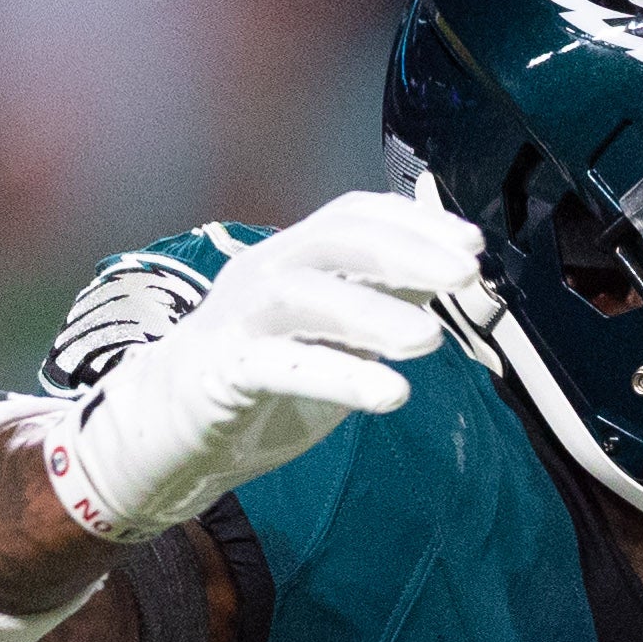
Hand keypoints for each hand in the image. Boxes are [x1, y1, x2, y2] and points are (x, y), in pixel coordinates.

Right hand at [56, 192, 484, 540]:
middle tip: (466, 275)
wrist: (170, 425)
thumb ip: (380, 300)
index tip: (472, 243)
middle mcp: (264, 275)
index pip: (352, 216)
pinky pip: (281, 368)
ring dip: (372, 312)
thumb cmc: (263, 371)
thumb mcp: (333, 330)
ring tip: (431, 340)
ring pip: (303, 297)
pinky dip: (339, 377)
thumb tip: (450, 273)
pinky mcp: (223, 374)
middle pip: (332, 240)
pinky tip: (391, 394)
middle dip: (405, 250)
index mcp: (291, 258)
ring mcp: (239, 321)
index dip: (414, 222)